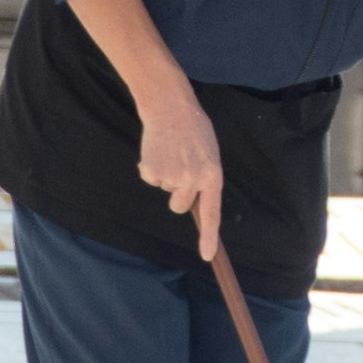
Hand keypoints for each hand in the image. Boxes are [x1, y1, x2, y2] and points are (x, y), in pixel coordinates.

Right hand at [137, 83, 225, 260]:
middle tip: (179, 164)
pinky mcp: (153, 171)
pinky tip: (158, 150)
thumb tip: (196, 201)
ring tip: (170, 152)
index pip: (212, 213)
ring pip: (165, 189)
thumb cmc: (193, 129)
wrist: (170, 107)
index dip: (209, 237)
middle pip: (180, 206)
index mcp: (213, 175)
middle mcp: (194, 179)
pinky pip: (150, 178)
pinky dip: (151, 166)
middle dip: (176, 193)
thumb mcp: (209, 153)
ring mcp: (173, 176)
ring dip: (165, 175)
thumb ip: (204, 177)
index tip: (206, 256)